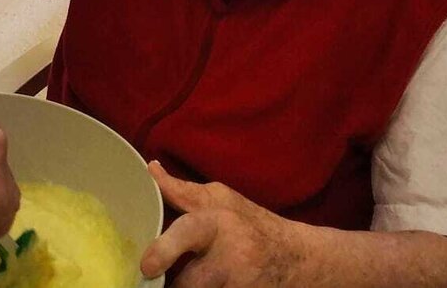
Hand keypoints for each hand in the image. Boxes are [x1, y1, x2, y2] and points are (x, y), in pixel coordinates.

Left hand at [142, 163, 301, 286]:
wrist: (298, 259)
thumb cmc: (251, 224)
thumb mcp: (222, 200)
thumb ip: (184, 192)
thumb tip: (151, 170)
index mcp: (217, 221)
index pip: (188, 231)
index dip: (165, 249)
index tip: (147, 267)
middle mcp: (229, 255)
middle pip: (189, 283)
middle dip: (172, 286)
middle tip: (156, 279)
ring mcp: (238, 283)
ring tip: (178, 281)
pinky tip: (207, 285)